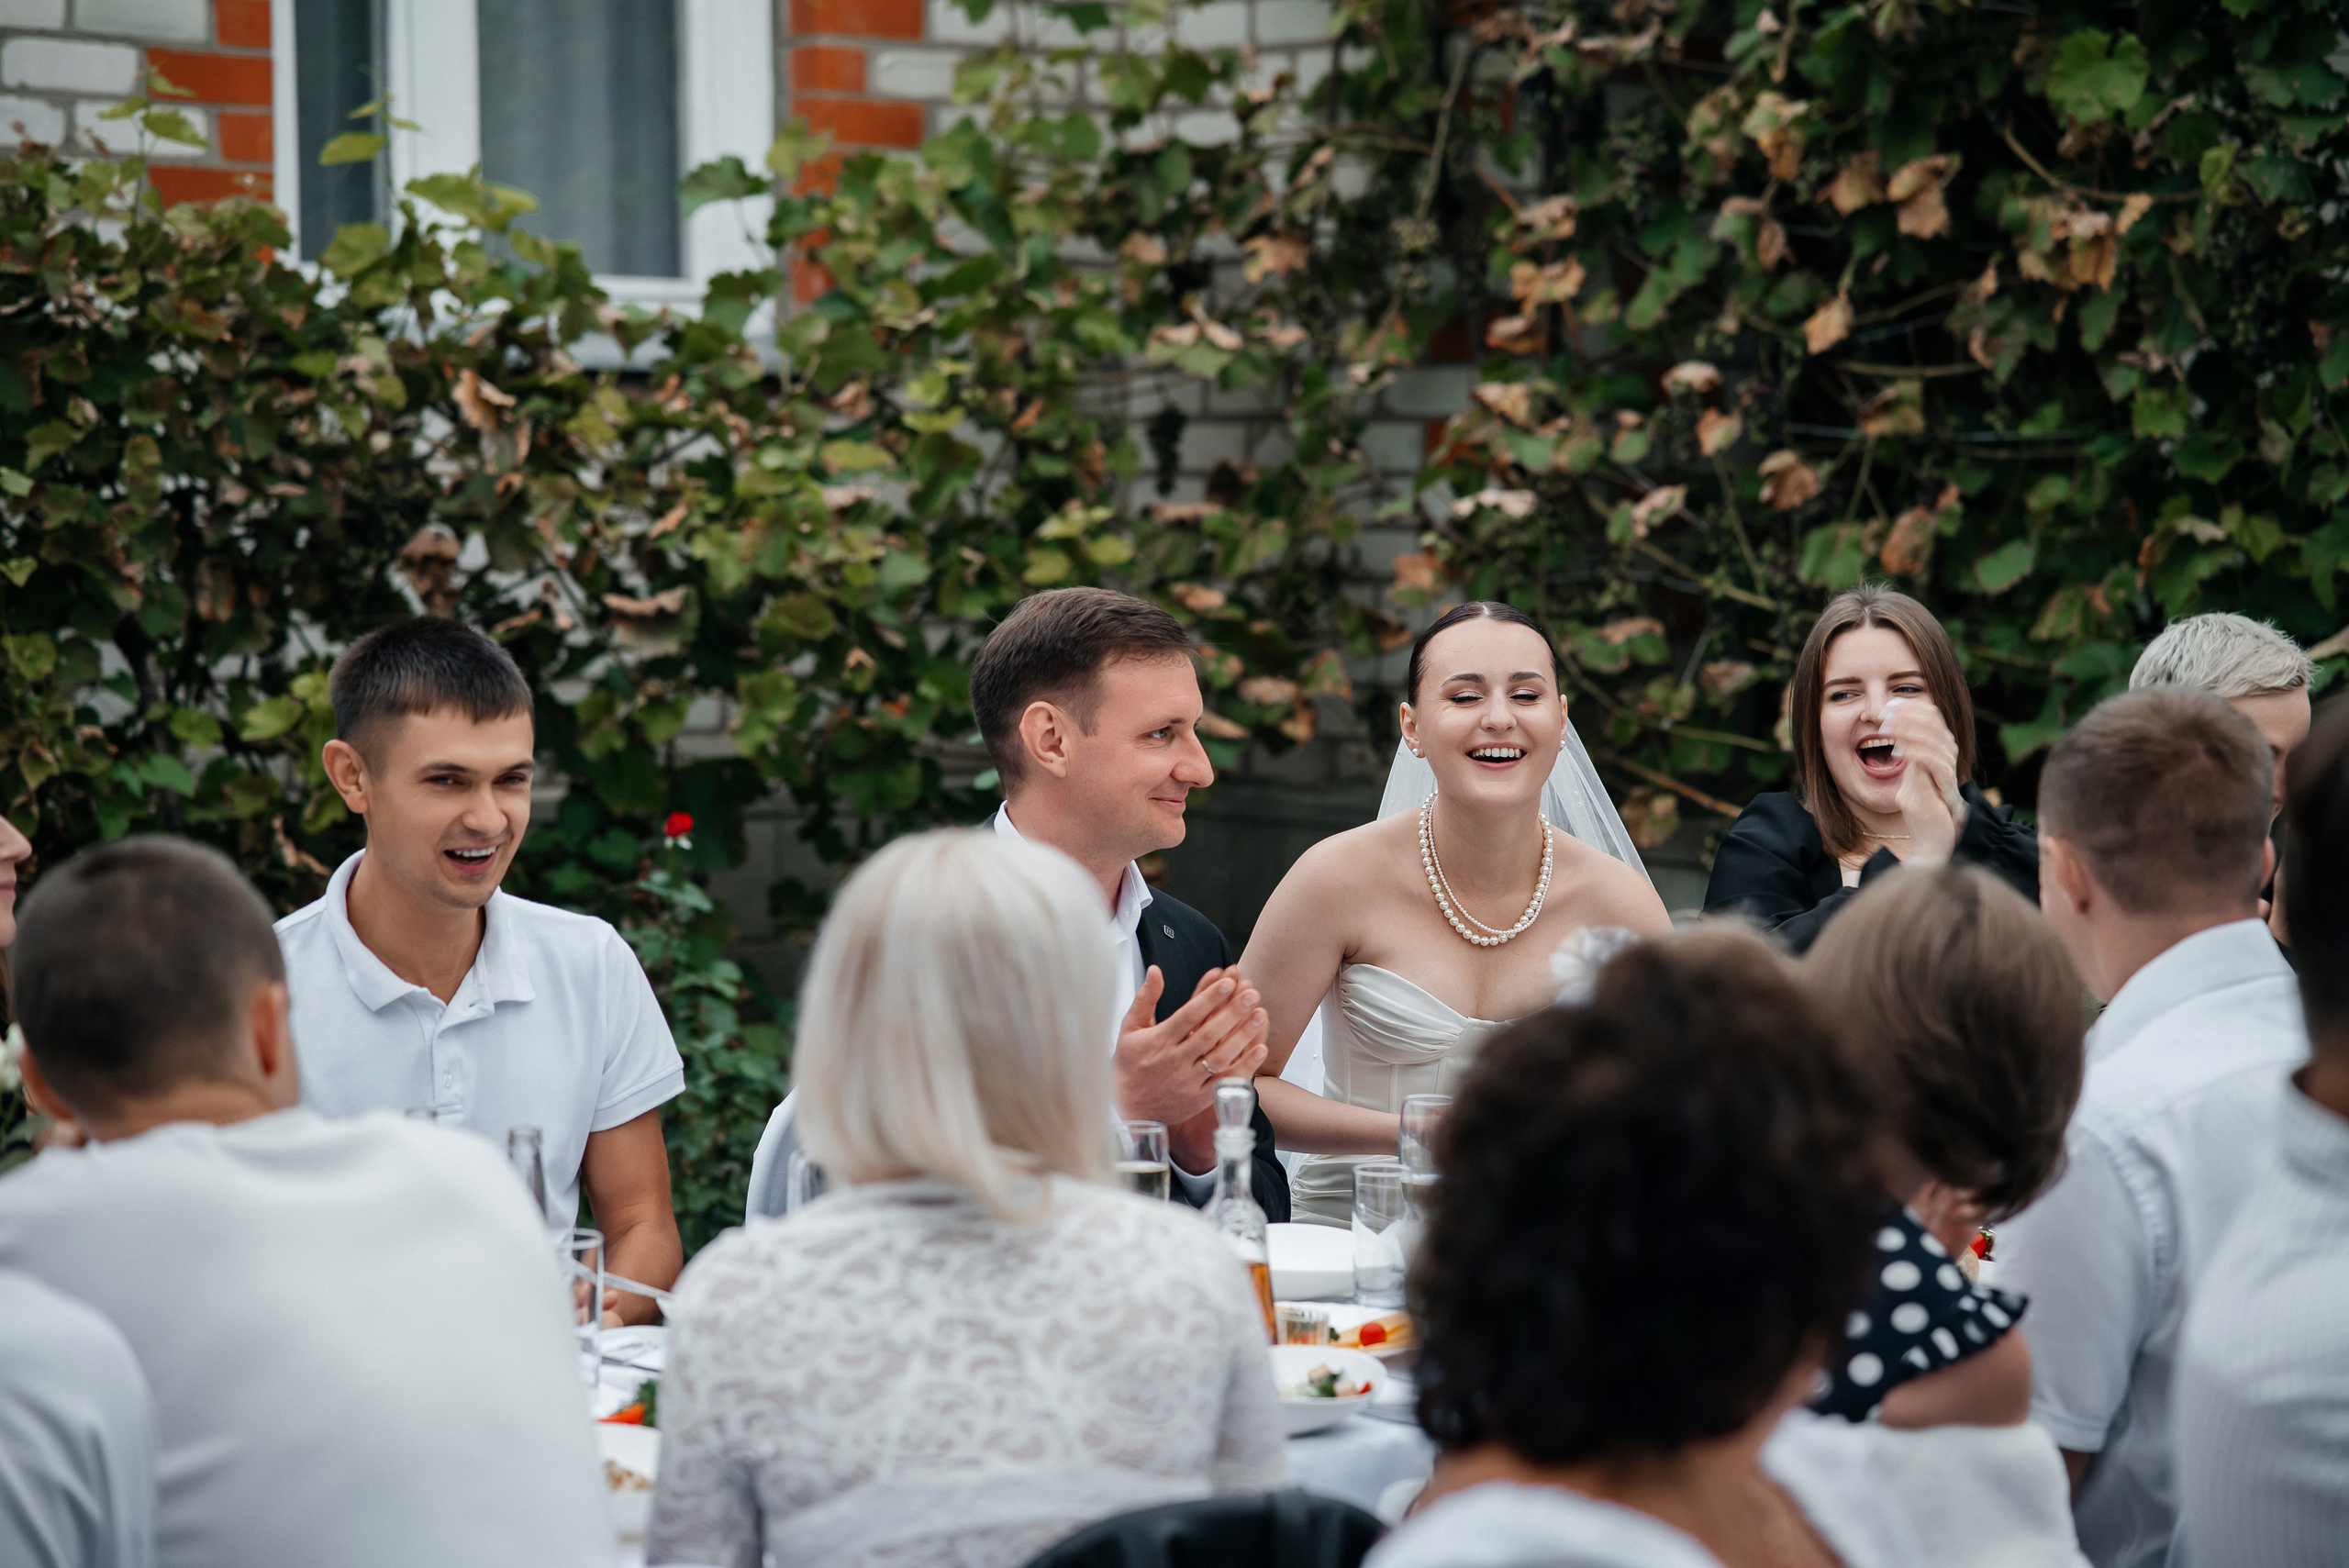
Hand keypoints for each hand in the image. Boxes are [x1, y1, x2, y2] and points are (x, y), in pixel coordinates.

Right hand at [1114, 965, 1269, 1127]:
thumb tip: (1155, 970)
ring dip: (1242, 1035)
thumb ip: (1145, 998)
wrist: (1128, 1109)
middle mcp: (1175, 1060)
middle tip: (1252, 994)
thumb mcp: (1129, 1029)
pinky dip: (1244, 1066)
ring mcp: (1188, 1081)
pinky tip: (1260, 1049)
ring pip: (1220, 1056)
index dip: (1209, 998)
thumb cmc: (1129, 1066)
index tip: (1227, 982)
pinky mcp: (1199, 1099)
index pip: (1188, 1015)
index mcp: (1159, 1040)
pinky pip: (1225, 1081)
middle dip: (1232, 1012)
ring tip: (1260, 1015)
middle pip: (1209, 1033)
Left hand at [1881, 699, 1963, 866]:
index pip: (1930, 714)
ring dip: (1906, 731)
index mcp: (1939, 743)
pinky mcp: (1946, 783)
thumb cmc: (1923, 799)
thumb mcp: (1910, 770)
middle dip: (1905, 715)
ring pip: (1932, 738)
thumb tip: (1890, 731)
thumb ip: (1905, 750)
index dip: (1909, 706)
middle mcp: (1947, 750)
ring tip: (1884, 730)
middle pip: (1931, 721)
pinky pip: (1934, 762)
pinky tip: (1898, 752)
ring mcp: (1948, 765)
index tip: (1887, 705)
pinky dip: (1916, 753)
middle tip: (1882, 714)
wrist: (1937, 830)